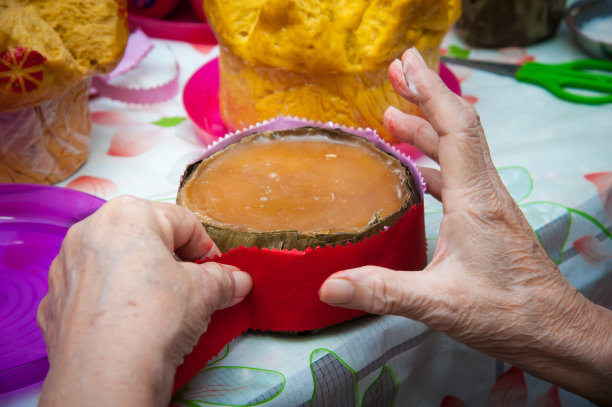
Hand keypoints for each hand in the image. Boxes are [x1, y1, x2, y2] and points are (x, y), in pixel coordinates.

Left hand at [37, 196, 251, 406]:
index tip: (219, 272)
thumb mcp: (205, 292)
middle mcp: (88, 232)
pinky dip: (113, 304)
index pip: (183, 222)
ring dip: (140, 281)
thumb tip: (239, 281)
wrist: (108, 376)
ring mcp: (65, 269)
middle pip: (145, 239)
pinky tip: (129, 327)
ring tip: (161, 311)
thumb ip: (224, 280)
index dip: (208, 249)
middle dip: (172, 263)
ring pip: (116, 265)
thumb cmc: (154, 317)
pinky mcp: (54, 304)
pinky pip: (93, 294)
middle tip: (193, 290)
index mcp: (127, 214)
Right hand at [319, 48, 611, 403]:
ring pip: (459, 149)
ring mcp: (489, 203)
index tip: (407, 63)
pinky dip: (434, 158)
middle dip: (425, 95)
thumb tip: (329, 285)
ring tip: (393, 114)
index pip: (455, 127)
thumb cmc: (506, 313)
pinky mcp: (488, 217)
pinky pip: (459, 173)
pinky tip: (415, 167)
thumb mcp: (438, 304)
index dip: (429, 90)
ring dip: (427, 126)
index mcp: (475, 199)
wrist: (553, 330)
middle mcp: (485, 191)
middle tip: (395, 73)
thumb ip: (382, 290)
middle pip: (458, 126)